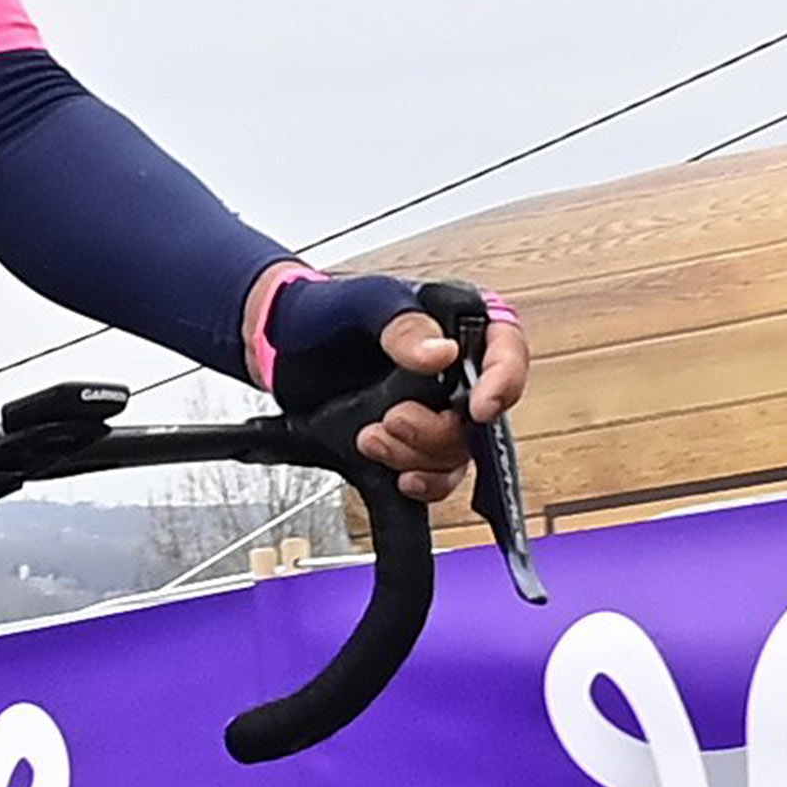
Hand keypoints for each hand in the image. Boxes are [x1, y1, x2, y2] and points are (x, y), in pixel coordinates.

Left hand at [253, 267, 528, 507]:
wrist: (280, 346)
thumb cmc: (326, 310)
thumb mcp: (364, 303)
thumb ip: (403, 326)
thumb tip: (441, 354)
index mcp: (460, 324)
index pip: (506, 349)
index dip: (505, 381)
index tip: (481, 408)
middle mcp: (458, 372)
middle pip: (481, 416)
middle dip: (438, 429)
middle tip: (391, 419)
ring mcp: (436, 411)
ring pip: (457, 452)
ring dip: (418, 456)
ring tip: (371, 436)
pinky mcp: (412, 444)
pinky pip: (436, 477)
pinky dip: (422, 483)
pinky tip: (399, 477)